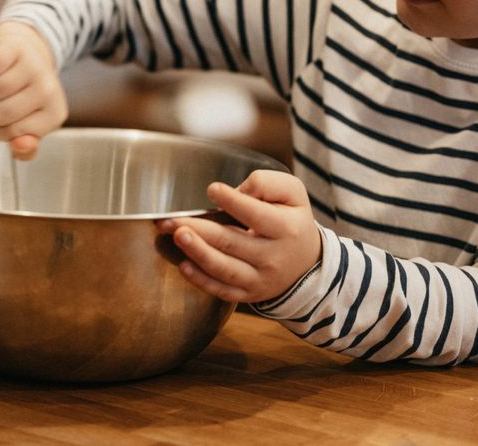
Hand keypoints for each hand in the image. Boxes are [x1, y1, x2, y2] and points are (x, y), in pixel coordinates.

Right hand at [0, 20, 66, 158]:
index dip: (0, 129)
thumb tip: (20, 146)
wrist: (26, 51)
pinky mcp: (16, 48)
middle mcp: (48, 90)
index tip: (10, 117)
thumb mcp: (30, 125)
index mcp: (55, 114)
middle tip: (0, 100)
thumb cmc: (24, 93)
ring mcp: (33, 67)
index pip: (10, 134)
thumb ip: (25, 147)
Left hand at [156, 170, 321, 303]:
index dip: (233, 201)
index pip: (256, 215)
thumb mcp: (293, 194)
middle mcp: (273, 257)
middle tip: (172, 220)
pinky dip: (201, 281)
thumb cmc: (292, 221)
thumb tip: (238, 190)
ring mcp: (259, 279)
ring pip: (224, 269)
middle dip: (200, 230)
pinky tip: (184, 266)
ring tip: (178, 236)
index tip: (212, 189)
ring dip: (198, 253)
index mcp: (286, 228)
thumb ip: (267, 184)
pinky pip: (222, 290)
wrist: (306, 263)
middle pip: (232, 242)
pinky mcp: (247, 294)